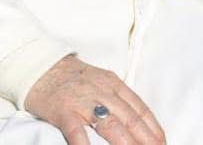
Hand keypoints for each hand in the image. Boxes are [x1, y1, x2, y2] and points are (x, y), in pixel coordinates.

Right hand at [25, 56, 165, 144]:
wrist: (40, 66)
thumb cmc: (72, 78)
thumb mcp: (101, 82)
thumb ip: (117, 99)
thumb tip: (135, 122)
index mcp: (114, 84)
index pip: (140, 109)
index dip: (153, 128)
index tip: (162, 142)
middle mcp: (103, 92)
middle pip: (130, 119)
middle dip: (146, 139)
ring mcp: (83, 101)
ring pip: (111, 125)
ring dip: (126, 143)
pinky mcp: (63, 110)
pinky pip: (76, 131)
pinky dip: (86, 144)